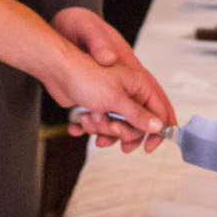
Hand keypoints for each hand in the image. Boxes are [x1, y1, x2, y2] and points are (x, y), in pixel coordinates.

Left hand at [51, 7, 174, 150]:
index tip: (148, 147)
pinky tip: (78, 123)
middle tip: (109, 127)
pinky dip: (89, 128)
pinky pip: (99, 126)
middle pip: (137, 124)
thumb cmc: (85, 75)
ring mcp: (112, 100)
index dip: (159, 131)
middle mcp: (128, 92)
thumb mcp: (115, 98)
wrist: (55, 69)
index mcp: (139, 84)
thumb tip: (157, 126)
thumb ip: (137, 114)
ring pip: (116, 127)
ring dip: (102, 129)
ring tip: (88, 119)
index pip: (161, 110)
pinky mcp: (96, 106)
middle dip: (122, 131)